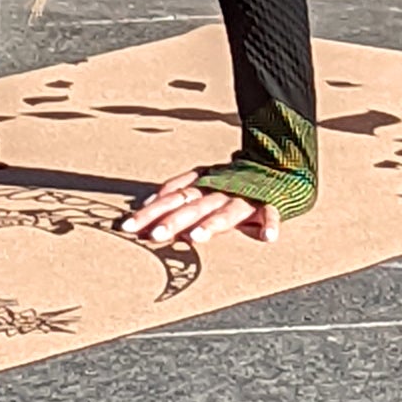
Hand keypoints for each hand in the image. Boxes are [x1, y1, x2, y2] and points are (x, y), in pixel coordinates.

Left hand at [118, 171, 280, 248]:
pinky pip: (270, 213)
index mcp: (202, 185)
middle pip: (193, 205)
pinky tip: (268, 237)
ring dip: (212, 223)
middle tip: (154, 235)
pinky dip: (270, 223)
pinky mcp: (268, 202)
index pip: (171, 197)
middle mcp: (219, 189)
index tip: (129, 225)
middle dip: (173, 220)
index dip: (151, 211)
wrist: (272, 164)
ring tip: (197, 237)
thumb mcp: (202, 180)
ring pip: (226, 211)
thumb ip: (178, 190)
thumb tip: (149, 201)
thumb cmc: (231, 180)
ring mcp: (244, 195)